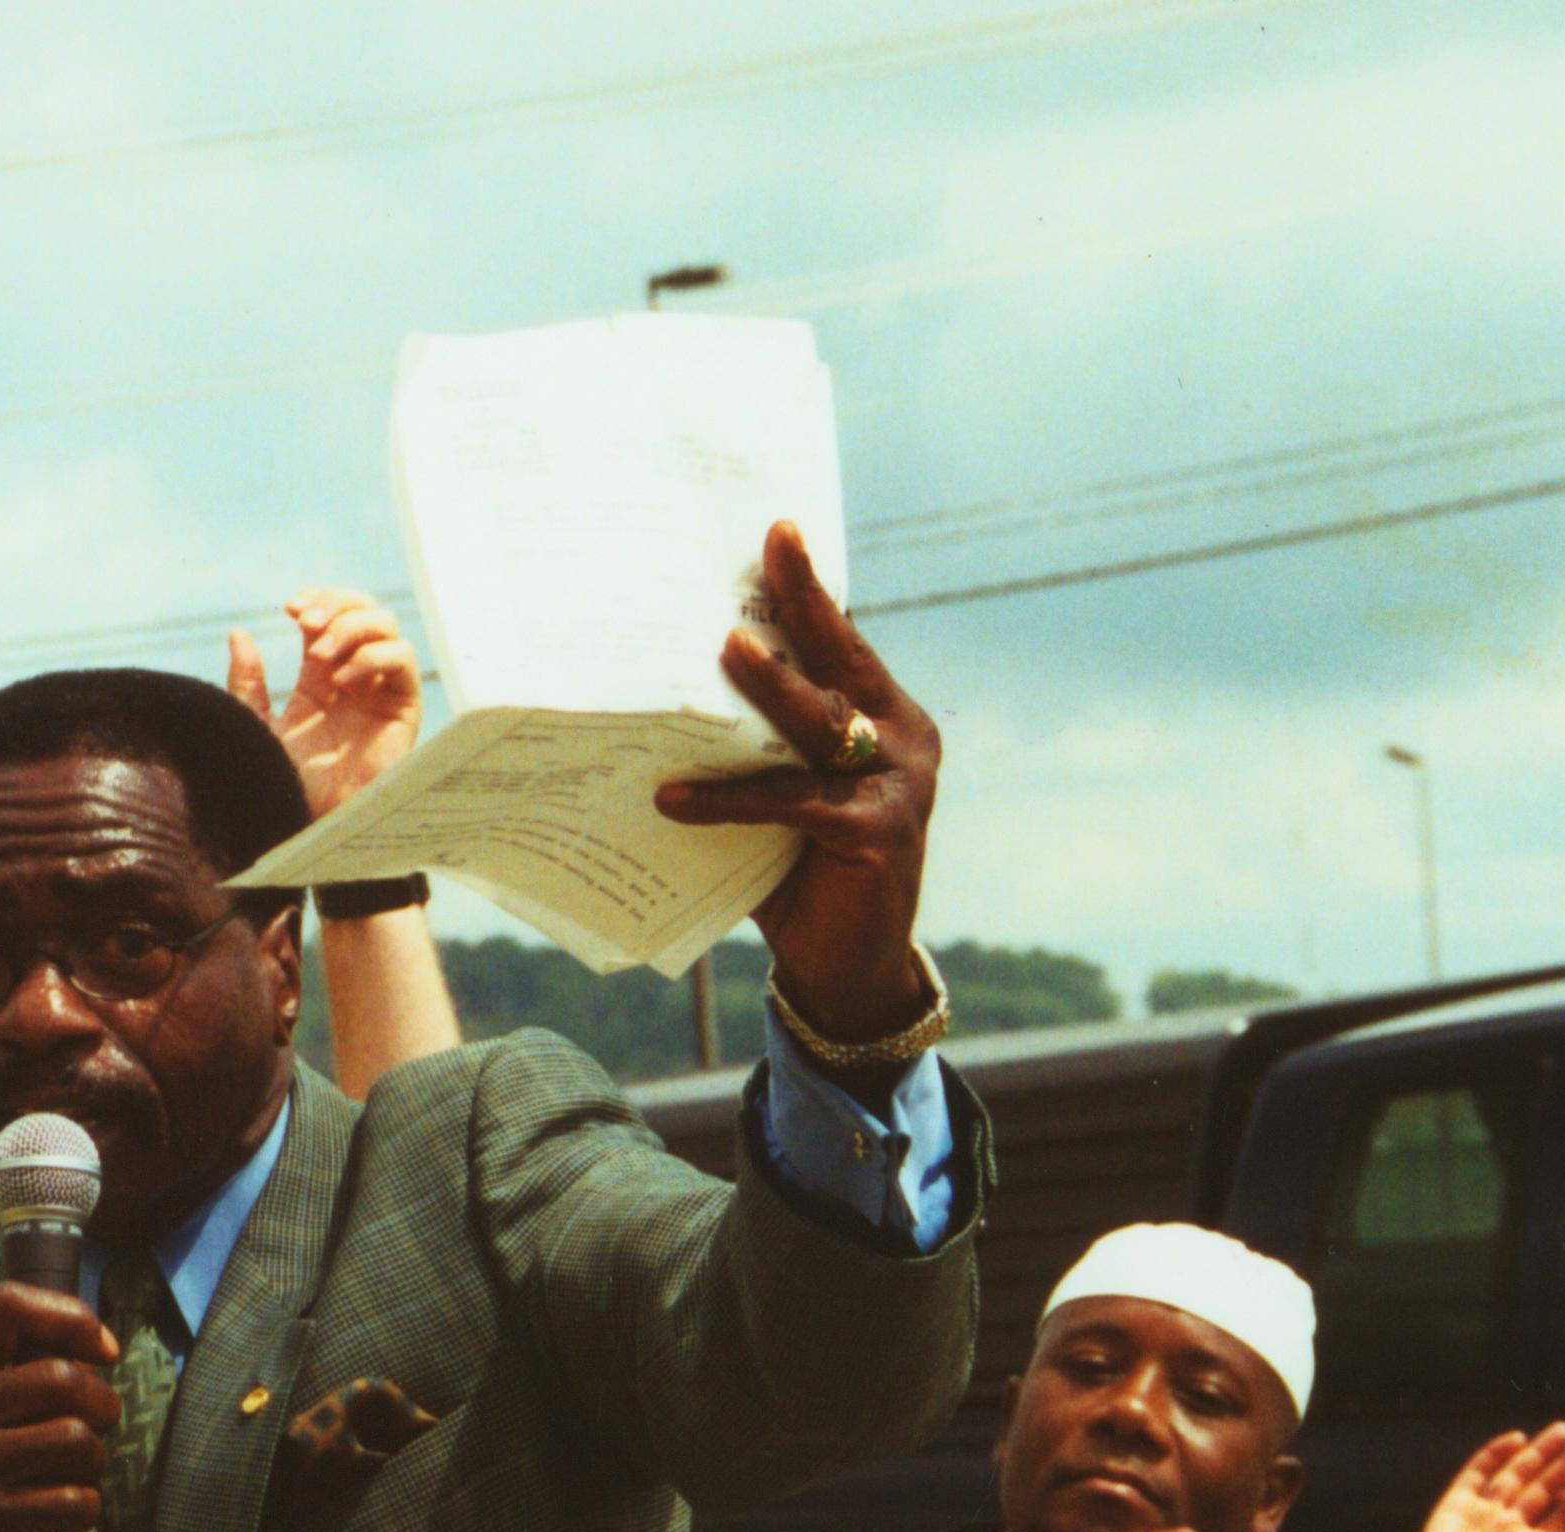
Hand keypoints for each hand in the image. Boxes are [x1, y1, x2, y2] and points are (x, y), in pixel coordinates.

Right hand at [0, 1282, 121, 1531]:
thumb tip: (90, 1351)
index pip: (9, 1307)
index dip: (72, 1319)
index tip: (102, 1352)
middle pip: (64, 1378)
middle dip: (102, 1405)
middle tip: (94, 1430)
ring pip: (78, 1439)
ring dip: (92, 1463)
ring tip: (70, 1477)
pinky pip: (76, 1501)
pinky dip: (84, 1510)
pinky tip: (59, 1518)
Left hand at [228, 588, 422, 820]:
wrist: (313, 821)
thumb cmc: (286, 783)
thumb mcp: (257, 725)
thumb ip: (247, 682)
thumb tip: (239, 634)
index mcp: (320, 677)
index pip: (331, 616)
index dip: (316, 601)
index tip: (291, 609)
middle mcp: (355, 678)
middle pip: (363, 610)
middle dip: (336, 604)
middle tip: (306, 622)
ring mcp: (381, 691)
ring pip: (387, 626)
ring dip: (353, 627)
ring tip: (322, 653)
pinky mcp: (403, 708)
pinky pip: (402, 661)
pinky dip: (374, 656)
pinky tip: (343, 678)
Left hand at [654, 520, 940, 1042]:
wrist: (846, 968)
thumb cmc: (801, 872)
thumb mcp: (779, 797)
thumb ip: (753, 750)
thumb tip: (660, 699)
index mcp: (886, 720)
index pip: (843, 644)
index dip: (811, 591)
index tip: (778, 531)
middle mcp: (904, 742)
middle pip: (844, 664)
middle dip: (804, 604)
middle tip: (769, 552)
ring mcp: (899, 788)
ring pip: (824, 724)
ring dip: (774, 685)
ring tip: (727, 650)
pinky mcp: (879, 836)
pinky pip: (793, 803)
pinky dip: (731, 800)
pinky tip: (674, 799)